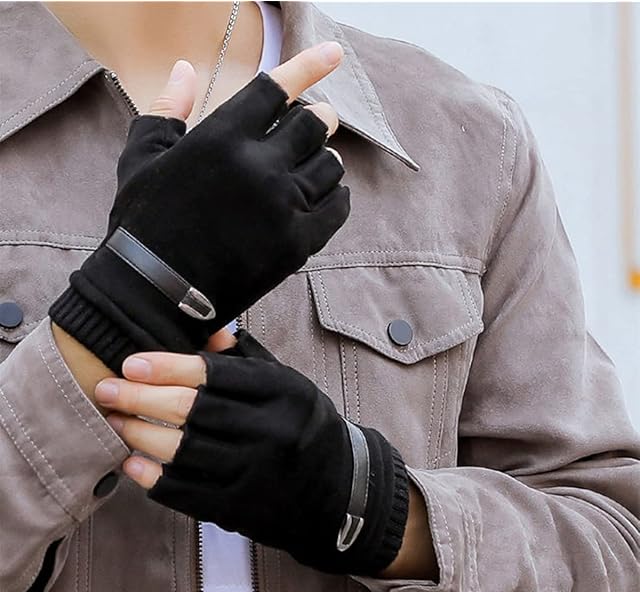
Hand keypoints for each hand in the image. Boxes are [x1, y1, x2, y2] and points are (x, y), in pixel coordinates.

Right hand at [50, 43, 349, 374]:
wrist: (154, 291)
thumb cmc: (143, 224)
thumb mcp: (141, 160)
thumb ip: (165, 110)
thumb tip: (182, 69)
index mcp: (222, 136)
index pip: (278, 89)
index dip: (308, 67)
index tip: (334, 54)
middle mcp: (258, 165)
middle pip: (313, 125)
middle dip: (316, 121)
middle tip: (314, 127)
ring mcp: (281, 206)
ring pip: (330, 165)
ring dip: (325, 159)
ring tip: (312, 164)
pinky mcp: (297, 243)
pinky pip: (337, 207)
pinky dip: (336, 196)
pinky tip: (324, 196)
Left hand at [96, 331, 409, 576]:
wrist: (340, 491)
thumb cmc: (305, 426)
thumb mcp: (288, 384)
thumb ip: (247, 359)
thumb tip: (207, 331)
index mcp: (285, 393)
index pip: (216, 374)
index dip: (168, 367)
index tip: (132, 363)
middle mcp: (273, 432)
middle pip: (193, 411)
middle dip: (140, 398)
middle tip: (106, 389)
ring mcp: (257, 474)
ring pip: (183, 451)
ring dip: (140, 434)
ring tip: (114, 420)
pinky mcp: (242, 509)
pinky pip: (187, 492)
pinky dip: (153, 478)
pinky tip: (132, 462)